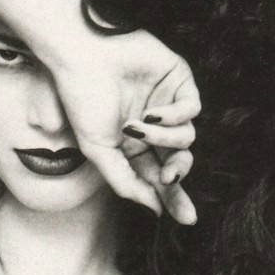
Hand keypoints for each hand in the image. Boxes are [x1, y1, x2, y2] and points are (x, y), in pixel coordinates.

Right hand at [53, 28, 198, 223]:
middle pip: (179, 161)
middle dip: (178, 174)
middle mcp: (153, 128)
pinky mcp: (179, 80)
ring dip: (164, 139)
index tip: (185, 219)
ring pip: (186, 138)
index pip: (158, 177)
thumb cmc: (83, 100)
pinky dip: (174, 116)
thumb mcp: (98, 151)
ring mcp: (167, 104)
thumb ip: (125, 182)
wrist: (83, 56)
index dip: (172, 197)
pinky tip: (151, 112)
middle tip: (170, 178)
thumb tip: (154, 209)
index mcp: (133, 146)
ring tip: (137, 128)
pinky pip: (191, 110)